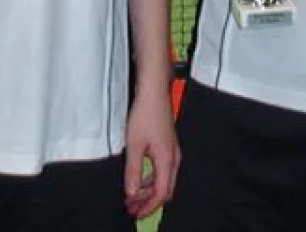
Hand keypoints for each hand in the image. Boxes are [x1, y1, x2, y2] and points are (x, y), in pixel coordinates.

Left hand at [124, 85, 179, 217]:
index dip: (148, 206)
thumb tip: (132, 193)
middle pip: (165, 189)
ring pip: (164, 180)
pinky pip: (162, 170)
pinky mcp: (168, 145)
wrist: (154, 92)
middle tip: (133, 208)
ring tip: (133, 195)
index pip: (161, 193)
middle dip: (149, 202)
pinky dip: (151, 178)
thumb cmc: (145, 114)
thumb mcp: (134, 145)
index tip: (135, 213)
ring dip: (149, 190)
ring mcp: (172, 151)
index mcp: (167, 160)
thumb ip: (133, 171)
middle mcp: (174, 158)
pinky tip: (139, 178)